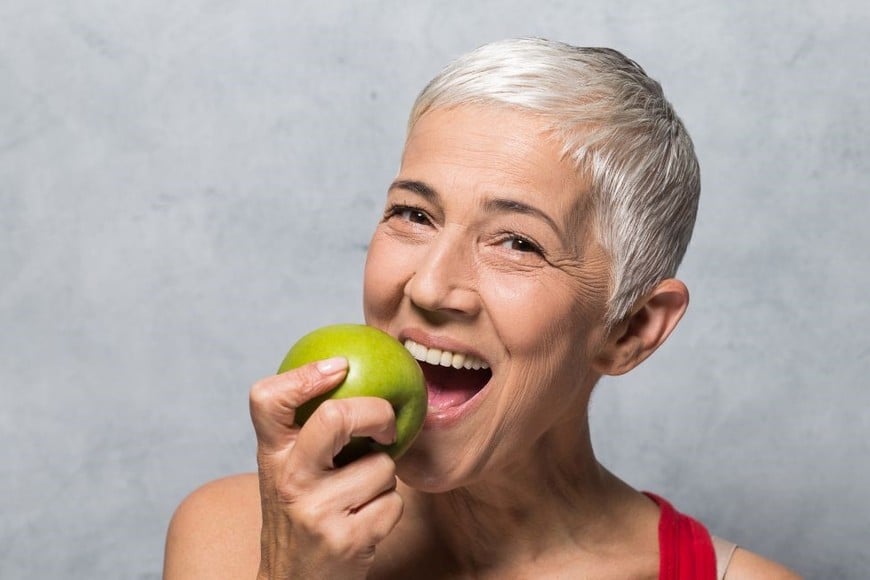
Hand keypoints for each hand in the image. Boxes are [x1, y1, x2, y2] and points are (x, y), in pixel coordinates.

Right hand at [250, 357, 402, 579]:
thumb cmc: (301, 515)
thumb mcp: (288, 471)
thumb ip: (308, 431)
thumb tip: (354, 373)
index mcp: (272, 456)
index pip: (267, 399)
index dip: (305, 374)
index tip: (340, 366)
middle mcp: (288, 480)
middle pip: (336, 418)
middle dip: (376, 413)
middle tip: (385, 427)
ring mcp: (316, 511)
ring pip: (381, 466)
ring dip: (384, 479)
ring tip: (360, 496)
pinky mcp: (346, 539)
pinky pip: (394, 502)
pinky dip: (389, 509)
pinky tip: (365, 521)